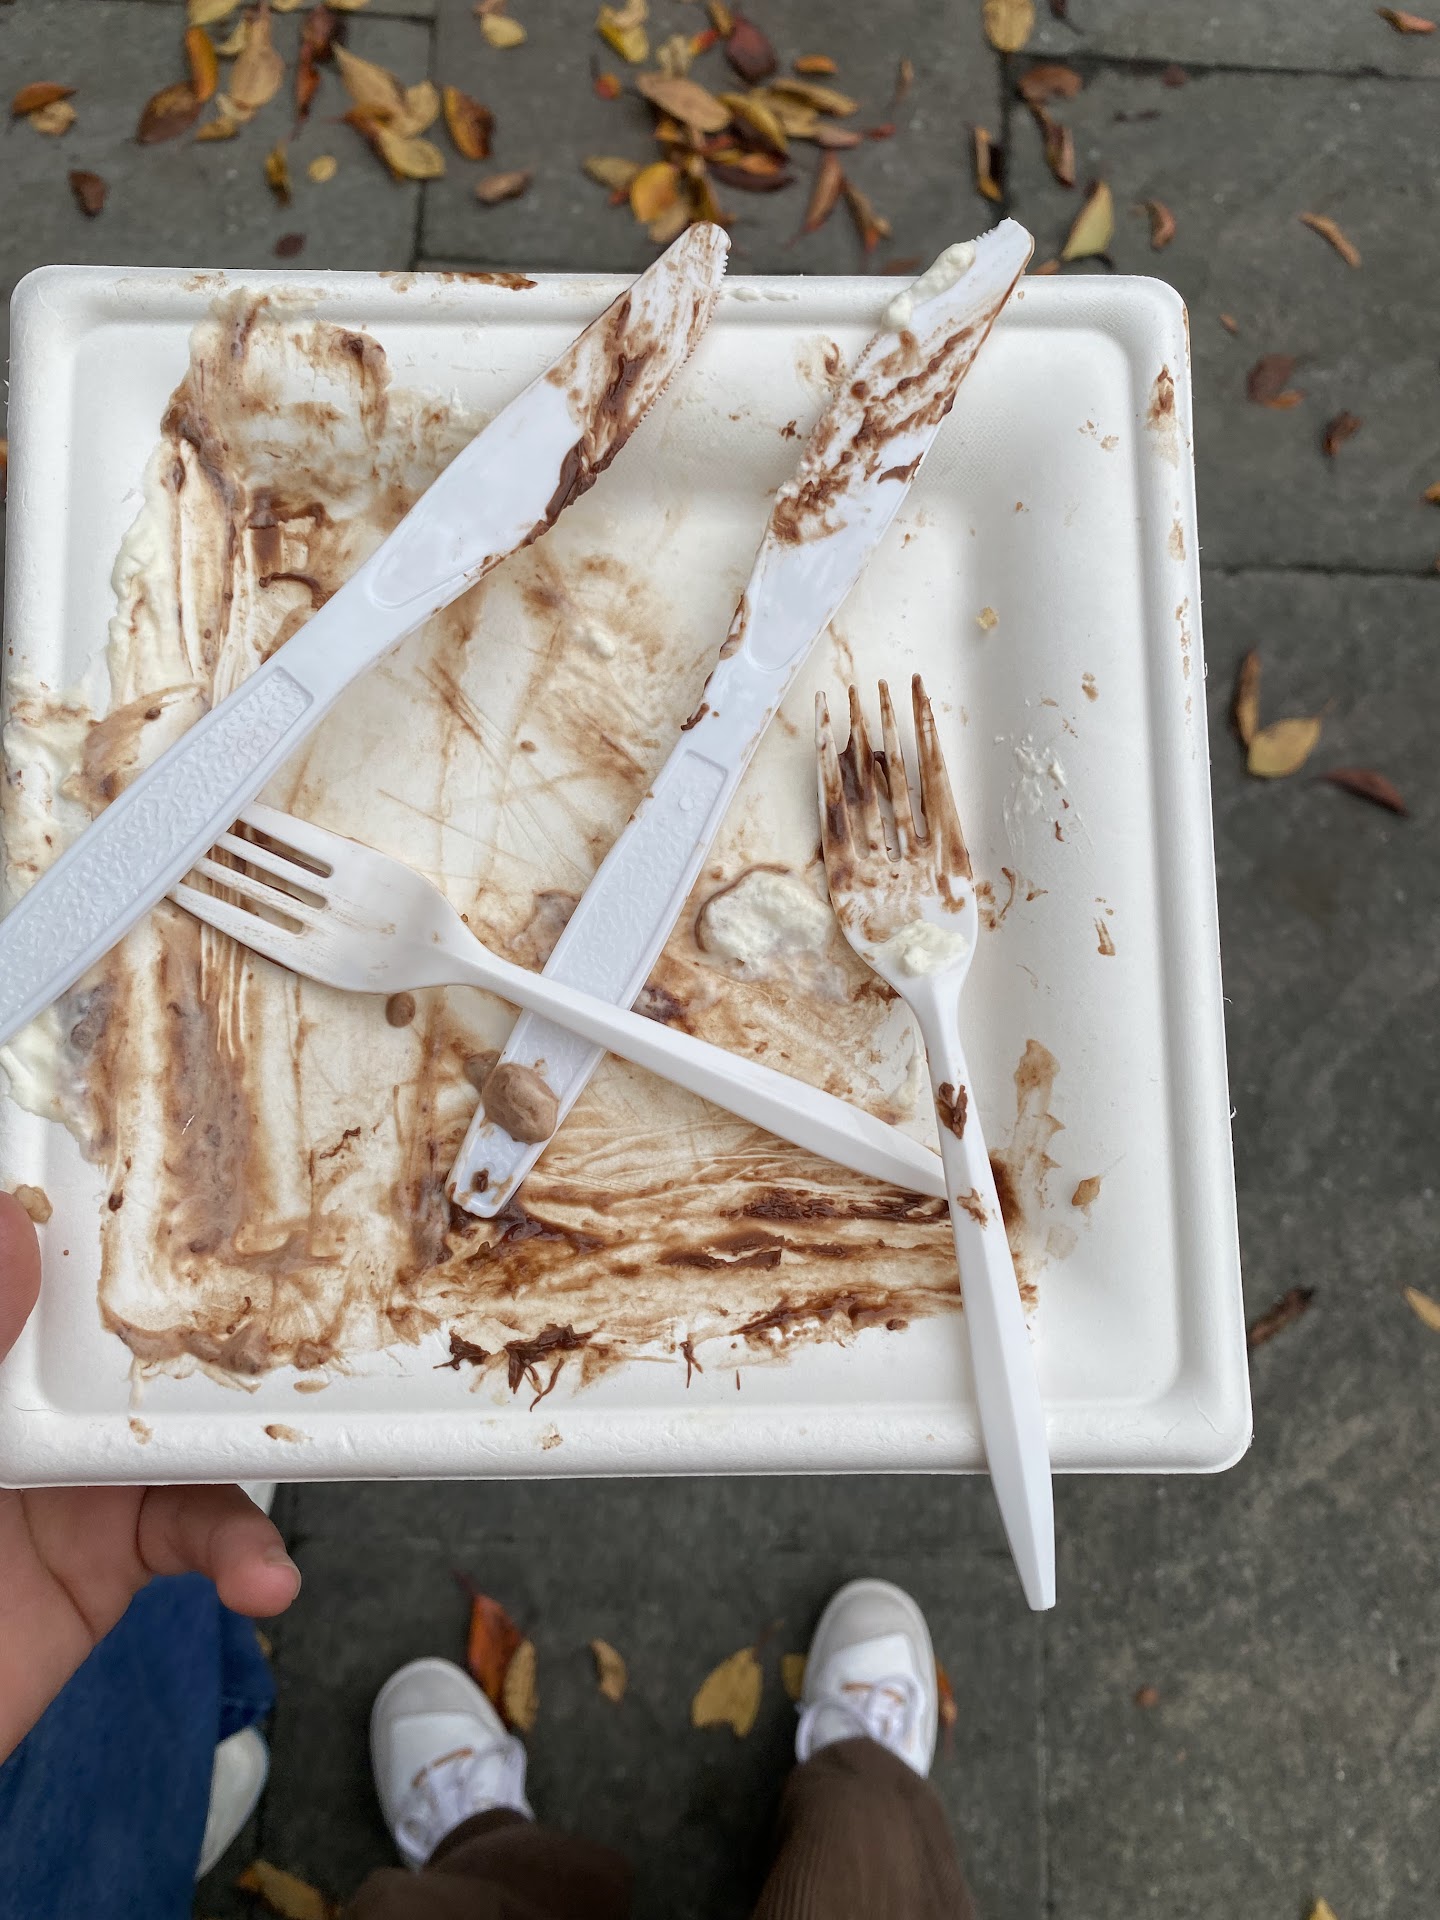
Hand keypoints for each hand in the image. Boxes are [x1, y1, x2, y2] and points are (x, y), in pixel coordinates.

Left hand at [0, 1193, 301, 1762]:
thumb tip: (9, 1217)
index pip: (60, 1249)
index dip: (131, 1201)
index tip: (214, 1145)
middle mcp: (39, 1393)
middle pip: (151, 1316)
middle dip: (233, 1293)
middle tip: (327, 1271)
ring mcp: (85, 1467)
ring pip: (199, 1409)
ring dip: (268, 1420)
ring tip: (336, 1435)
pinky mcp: (122, 1548)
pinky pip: (207, 1527)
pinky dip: (249, 1550)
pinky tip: (265, 1579)